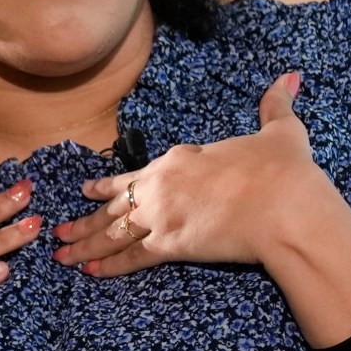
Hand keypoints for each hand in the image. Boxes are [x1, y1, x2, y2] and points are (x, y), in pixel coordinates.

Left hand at [55, 71, 337, 276]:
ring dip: (86, 245)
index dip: (110, 184)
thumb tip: (289, 78)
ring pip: (114, 232)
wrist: (284, 206)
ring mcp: (161, 215)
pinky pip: (130, 257)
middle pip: (116, 205)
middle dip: (86, 220)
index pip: (136, 173)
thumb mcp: (282, 133)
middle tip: (60, 232)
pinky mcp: (168, 244)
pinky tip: (91, 272)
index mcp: (182, 159)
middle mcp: (162, 185)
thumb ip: (277, 106)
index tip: (89, 190)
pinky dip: (109, 266)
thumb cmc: (283, 170)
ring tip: (62, 255)